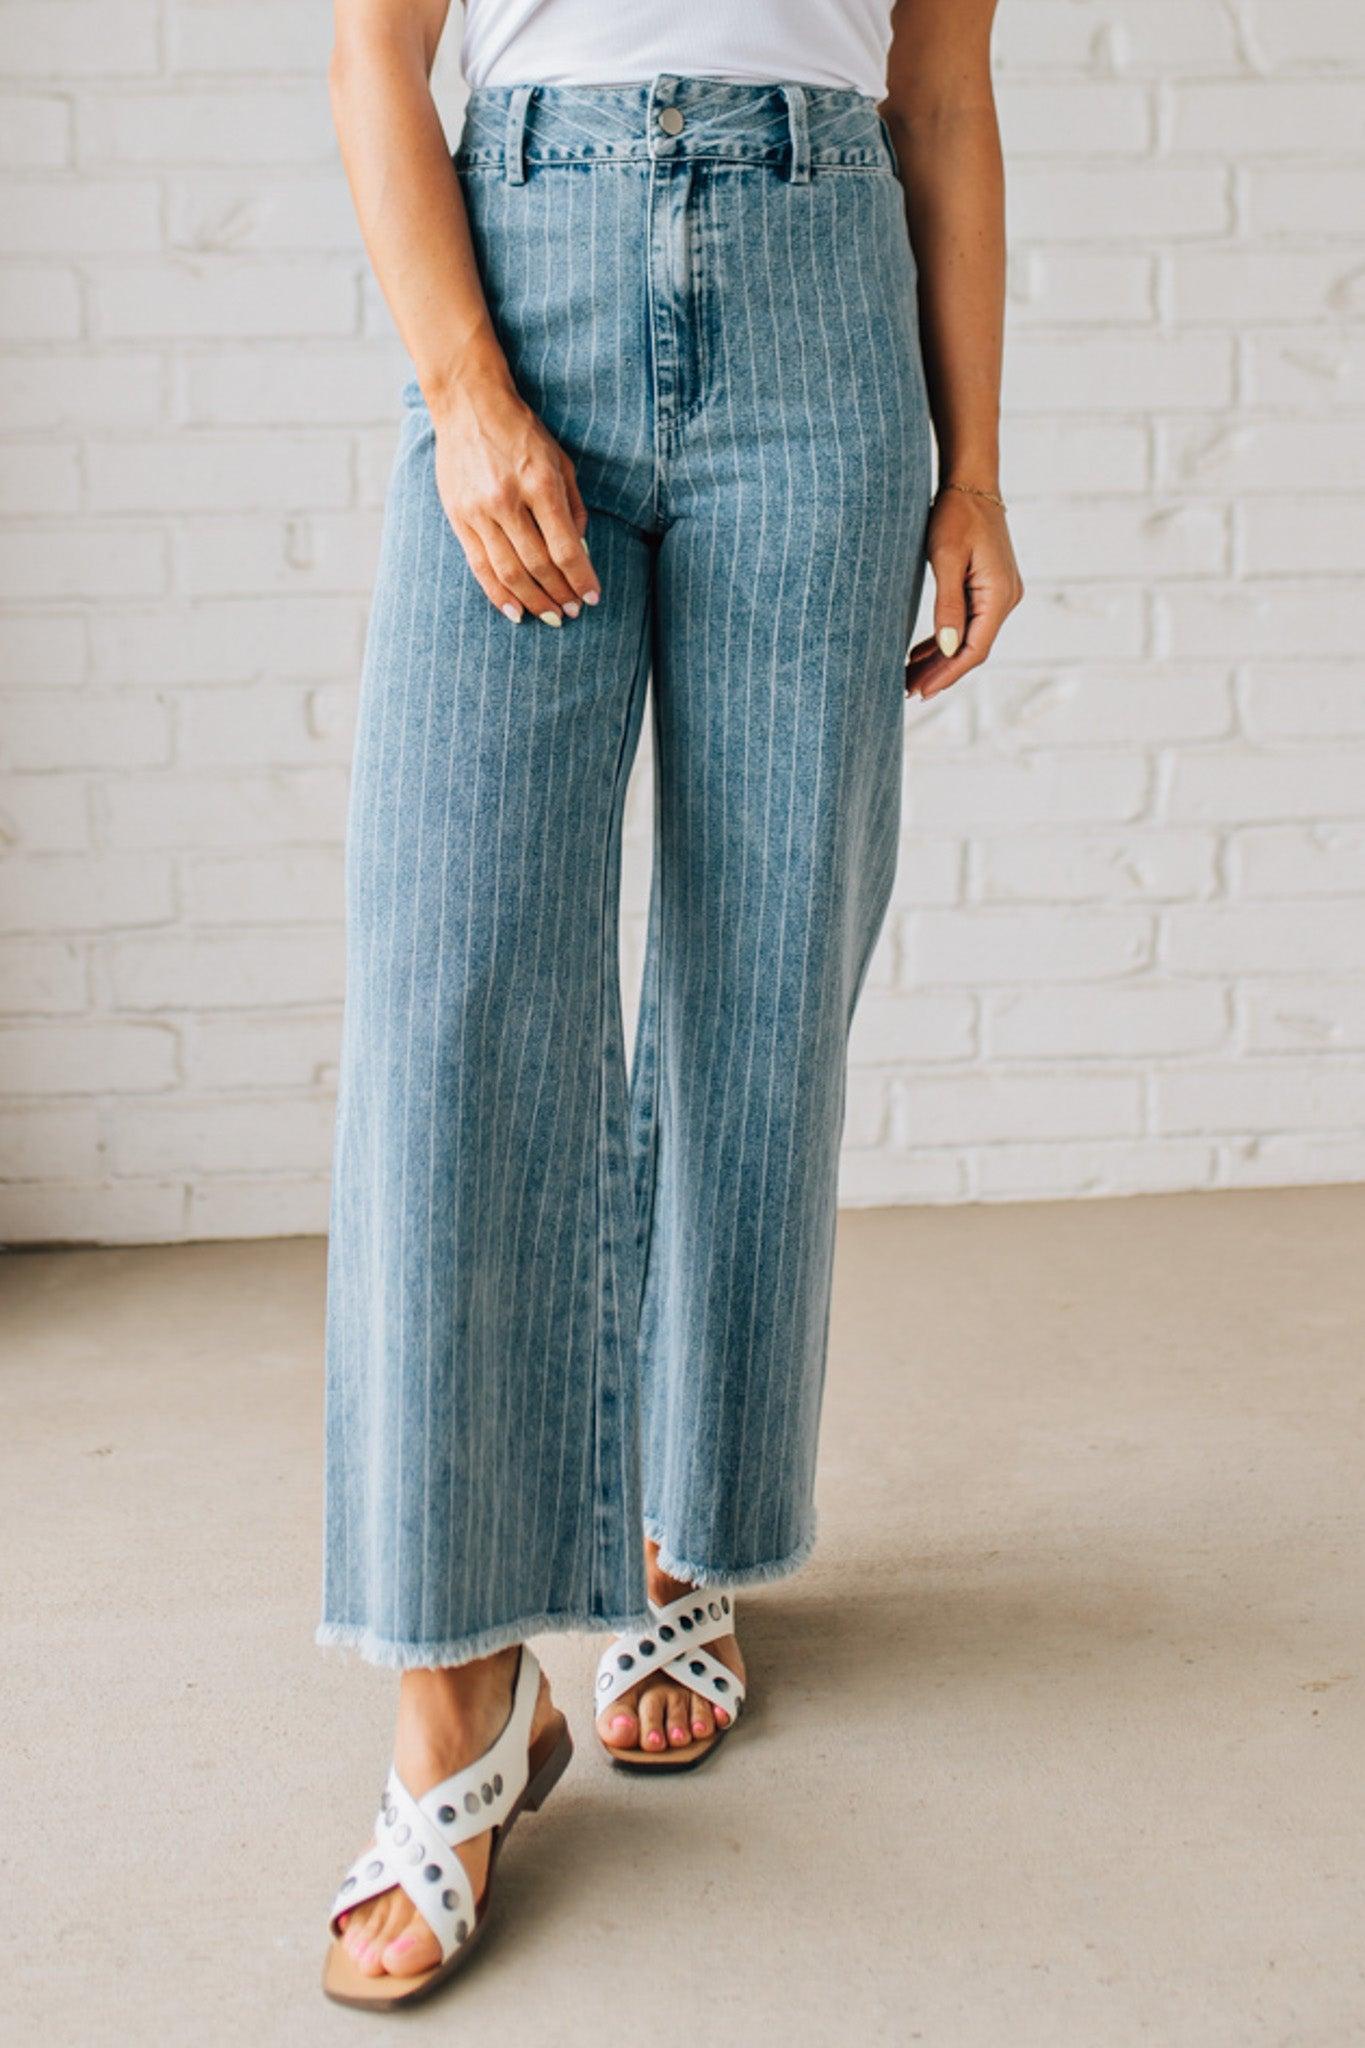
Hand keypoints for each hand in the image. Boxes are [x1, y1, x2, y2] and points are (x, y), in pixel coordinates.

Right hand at [432, 371, 600, 625]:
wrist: (468, 404)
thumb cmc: (522, 432)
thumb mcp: (560, 460)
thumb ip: (573, 507)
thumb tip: (580, 552)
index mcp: (540, 483)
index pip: (565, 547)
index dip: (581, 579)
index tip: (593, 598)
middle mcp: (508, 500)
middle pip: (538, 566)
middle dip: (560, 594)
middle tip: (573, 612)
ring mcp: (479, 511)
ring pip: (509, 572)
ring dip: (533, 601)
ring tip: (550, 616)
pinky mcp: (458, 517)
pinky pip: (480, 566)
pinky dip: (499, 594)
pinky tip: (514, 611)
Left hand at [904, 488, 1022, 698]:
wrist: (972, 482)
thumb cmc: (956, 513)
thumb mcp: (946, 558)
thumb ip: (947, 605)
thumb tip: (947, 649)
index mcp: (999, 596)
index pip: (973, 649)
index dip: (947, 674)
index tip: (921, 691)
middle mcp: (1005, 599)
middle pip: (971, 649)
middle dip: (941, 673)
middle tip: (908, 692)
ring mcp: (999, 594)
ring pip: (968, 638)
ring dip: (941, 659)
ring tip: (910, 678)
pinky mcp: (988, 587)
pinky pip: (968, 623)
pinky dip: (945, 640)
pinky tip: (921, 653)